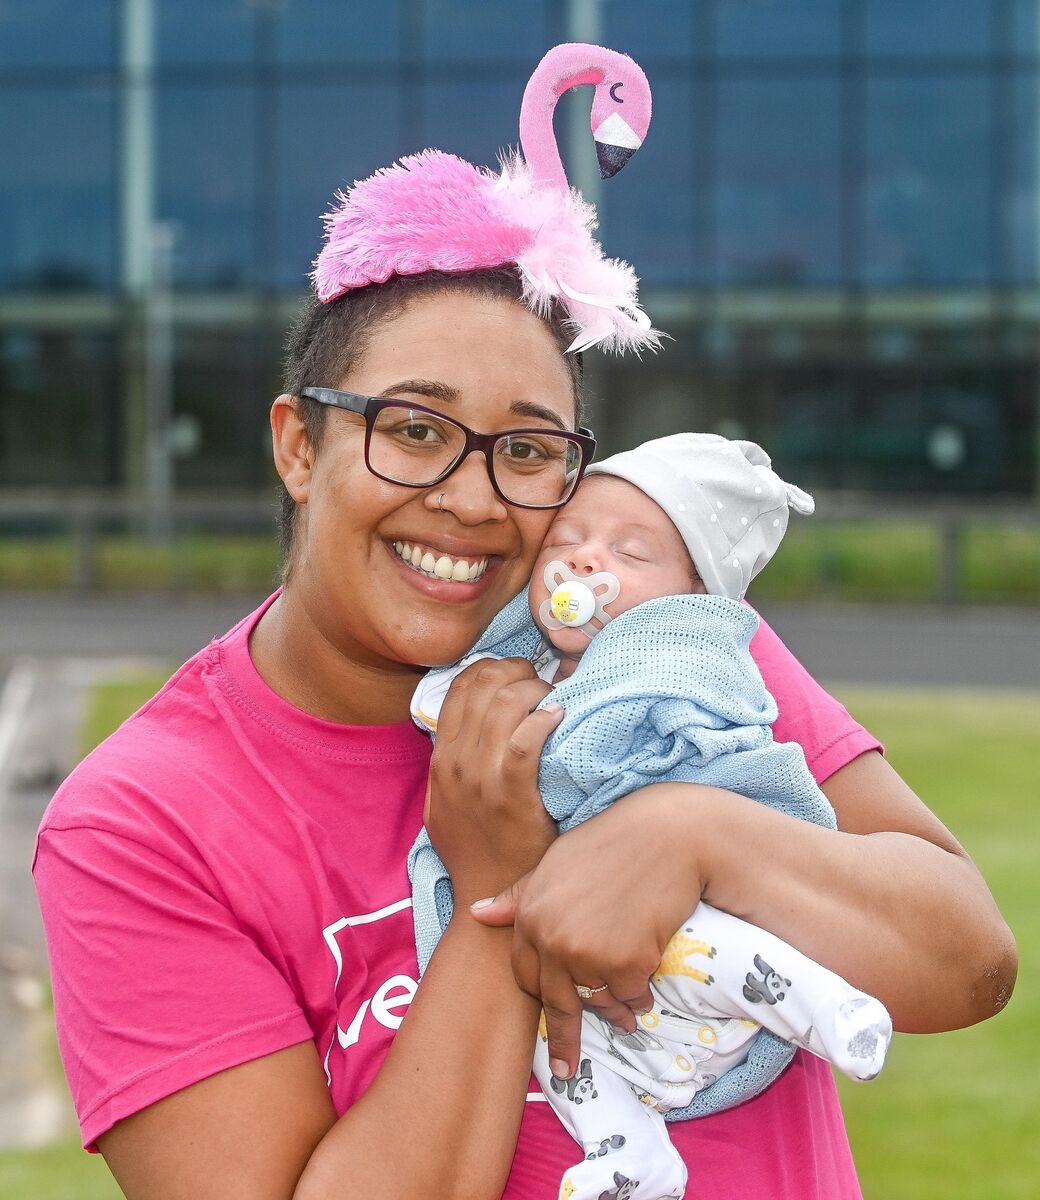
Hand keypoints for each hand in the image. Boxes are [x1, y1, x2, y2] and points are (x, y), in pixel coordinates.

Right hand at [426, 657, 561, 905]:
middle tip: (540, 682)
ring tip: (553, 700)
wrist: (485, 892)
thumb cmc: (473, 849)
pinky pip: (524, 742)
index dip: (491, 667)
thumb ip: (450, 764)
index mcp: (441, 758)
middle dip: (517, 671)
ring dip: (535, 691)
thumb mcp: (442, 802)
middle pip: (484, 685)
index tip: (515, 674)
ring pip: (505, 705)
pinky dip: (542, 721)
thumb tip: (468, 729)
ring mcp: (481, 778)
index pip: (459, 686)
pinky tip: (558, 718)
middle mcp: (456, 762)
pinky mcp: (511, 795)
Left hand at [470, 784, 709, 1078]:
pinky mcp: (625, 964)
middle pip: (556, 1002)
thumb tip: (479, 914)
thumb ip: (519, 895)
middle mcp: (552, 940)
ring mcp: (587, 954)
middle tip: (568, 1067)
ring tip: (628, 1015)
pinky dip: (640, 996)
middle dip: (565, 1036)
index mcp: (530, 915)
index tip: (546, 1023)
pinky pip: (630, 996)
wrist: (666, 836)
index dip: (540, 997)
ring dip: (613, 1010)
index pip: (525, 974)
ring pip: (597, 1001)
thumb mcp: (555, 863)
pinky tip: (647, 985)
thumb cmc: (612, 845)